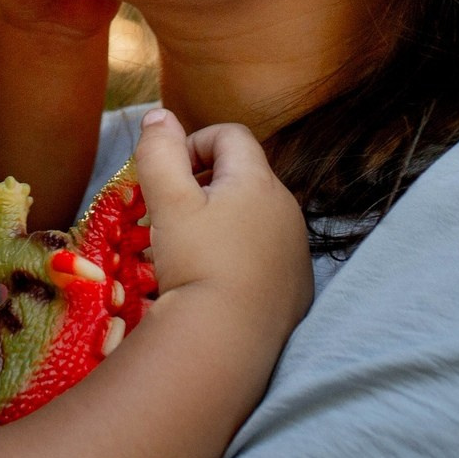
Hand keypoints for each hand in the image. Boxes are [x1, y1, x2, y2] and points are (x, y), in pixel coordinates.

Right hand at [131, 109, 312, 327]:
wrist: (229, 342)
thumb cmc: (196, 262)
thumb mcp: (167, 201)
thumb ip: (160, 150)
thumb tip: (159, 115)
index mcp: (258, 181)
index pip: (230, 135)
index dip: (194, 144)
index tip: (170, 177)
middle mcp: (287, 208)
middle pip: (244, 175)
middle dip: (206, 186)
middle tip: (174, 216)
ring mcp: (297, 249)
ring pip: (256, 216)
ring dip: (225, 221)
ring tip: (193, 251)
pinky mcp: (299, 286)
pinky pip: (268, 254)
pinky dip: (243, 255)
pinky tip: (219, 280)